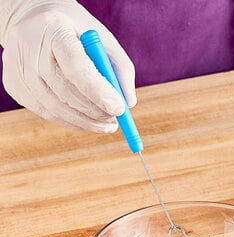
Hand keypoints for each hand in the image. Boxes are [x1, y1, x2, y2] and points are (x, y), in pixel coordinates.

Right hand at [0, 0, 135, 130]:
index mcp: (54, 28)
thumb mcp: (103, 40)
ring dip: (86, 122)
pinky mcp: (14, 85)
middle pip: (65, 90)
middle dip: (95, 111)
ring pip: (55, 107)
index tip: (119, 109)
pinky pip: (46, 113)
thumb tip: (128, 103)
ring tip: (106, 125)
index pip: (76, 66)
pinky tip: (86, 120)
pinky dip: (70, 121)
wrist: (34, 22)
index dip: (98, 91)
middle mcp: (28, 46)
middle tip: (115, 121)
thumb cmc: (76, 32)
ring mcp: (17, 67)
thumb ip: (120, 69)